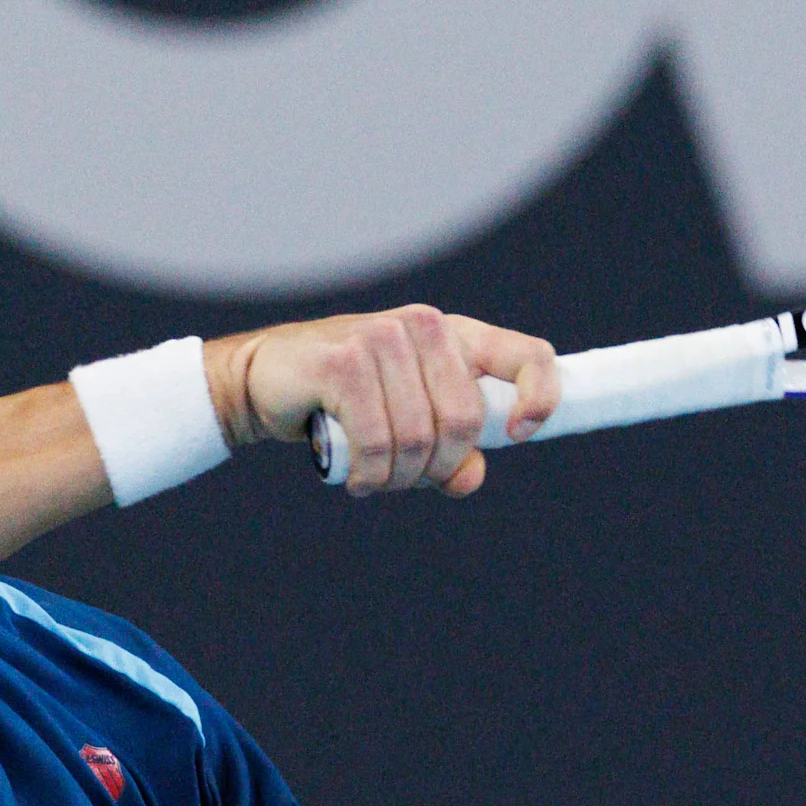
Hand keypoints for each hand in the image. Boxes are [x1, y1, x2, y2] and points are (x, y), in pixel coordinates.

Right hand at [206, 308, 560, 497]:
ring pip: (418, 439)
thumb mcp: (408, 425)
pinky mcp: (343, 362)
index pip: (528, 355)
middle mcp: (424, 327)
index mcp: (455, 336)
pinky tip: (356, 477)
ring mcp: (383, 338)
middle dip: (437, 467)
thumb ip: (449, 454)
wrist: (265, 380)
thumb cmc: (343, 402)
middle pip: (464, 421)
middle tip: (404, 478)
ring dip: (396, 478)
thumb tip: (469, 478)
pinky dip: (370, 474)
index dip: (540, 397)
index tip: (521, 434)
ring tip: (373, 478)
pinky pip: (377, 441)